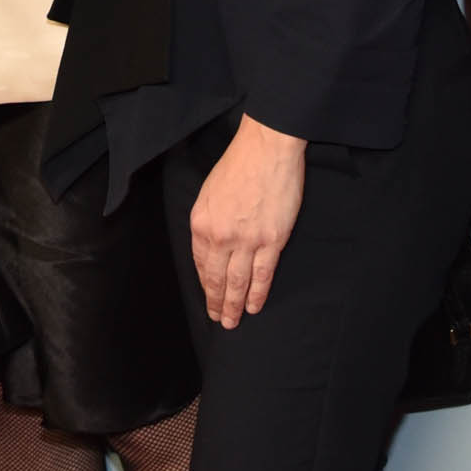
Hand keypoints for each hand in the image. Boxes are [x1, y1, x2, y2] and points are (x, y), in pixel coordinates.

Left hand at [191, 112, 306, 327]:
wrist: (266, 149)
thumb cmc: (237, 165)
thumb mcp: (208, 193)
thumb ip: (207, 222)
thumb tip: (210, 247)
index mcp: (201, 223)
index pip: (199, 262)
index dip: (204, 283)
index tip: (207, 296)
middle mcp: (220, 236)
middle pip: (216, 278)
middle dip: (216, 303)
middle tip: (218, 320)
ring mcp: (247, 241)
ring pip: (238, 282)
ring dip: (235, 305)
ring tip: (233, 322)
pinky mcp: (272, 241)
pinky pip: (263, 275)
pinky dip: (258, 294)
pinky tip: (254, 307)